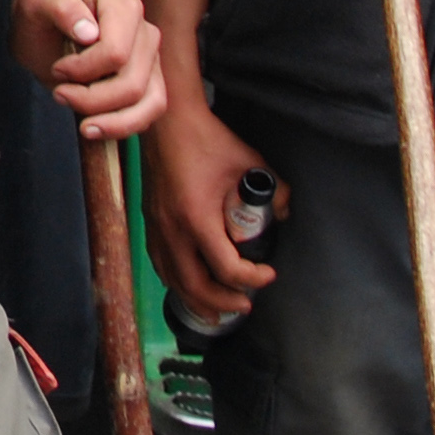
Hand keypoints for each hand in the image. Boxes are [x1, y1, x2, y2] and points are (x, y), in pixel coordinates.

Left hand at [16, 0, 162, 138]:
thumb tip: (88, 32)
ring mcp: (152, 59)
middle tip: (59, 94)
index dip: (83, 71)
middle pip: (131, 84)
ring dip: (112, 122)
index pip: (115, 54)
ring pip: (150, 103)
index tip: (57, 70)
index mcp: (124, 8)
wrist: (45, 28)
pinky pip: (150, 112)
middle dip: (92, 100)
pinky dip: (125, 126)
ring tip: (82, 125)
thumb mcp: (36, 3)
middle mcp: (146, 32)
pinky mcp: (151, 81)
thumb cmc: (41, 14)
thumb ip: (59, 7)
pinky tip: (96, 129)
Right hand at [146, 96, 284, 325]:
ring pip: (173, 280)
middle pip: (196, 285)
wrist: (168, 122)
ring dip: (196, 300)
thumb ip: (276, 189)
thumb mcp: (249, 162)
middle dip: (224, 301)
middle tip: (246, 304)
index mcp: (197, 218)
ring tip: (216, 312)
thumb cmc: (207, 140)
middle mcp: (172, 230)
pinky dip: (175, 282)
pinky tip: (187, 286)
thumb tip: (285, 213)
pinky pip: (160, 264)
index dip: (253, 278)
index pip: (226, 268)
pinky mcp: (149, 222)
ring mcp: (157, 228)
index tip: (269, 272)